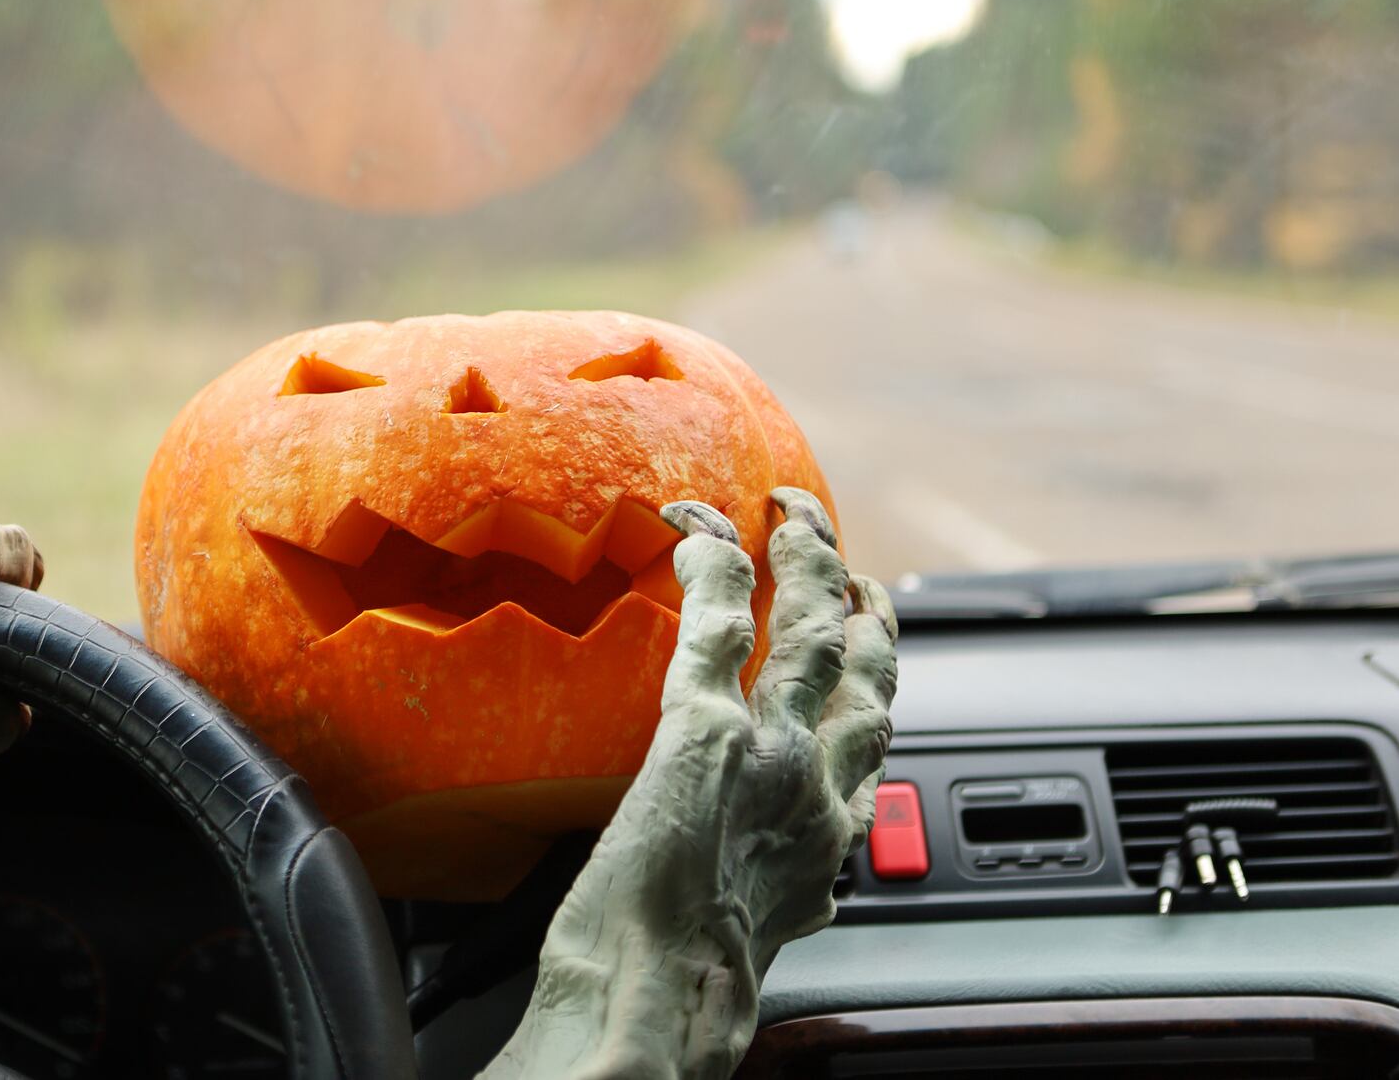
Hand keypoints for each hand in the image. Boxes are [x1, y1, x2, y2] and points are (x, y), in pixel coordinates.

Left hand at [483, 487, 896, 1079]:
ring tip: (785, 511)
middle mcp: (819, 790)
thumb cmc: (677, 1000)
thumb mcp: (753, 943)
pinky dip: (714, 569)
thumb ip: (774, 889)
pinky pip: (719, 626)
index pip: (872, 737)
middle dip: (858, 594)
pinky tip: (697, 532)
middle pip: (866, 666)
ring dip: (804, 557)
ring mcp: (768, 753)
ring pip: (811, 628)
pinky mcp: (703, 732)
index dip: (875, 677)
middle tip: (837, 548)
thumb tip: (781, 887)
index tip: (864, 638)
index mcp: (829, 844)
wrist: (653, 1016)